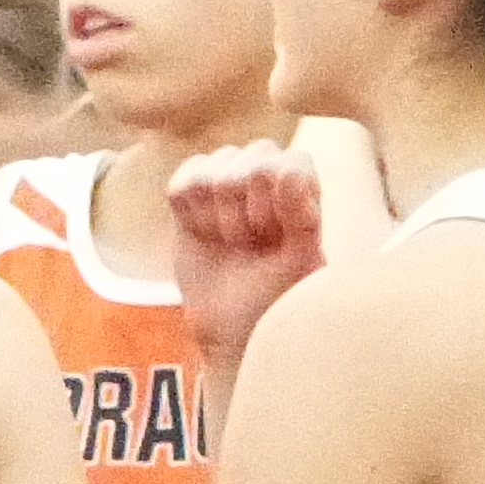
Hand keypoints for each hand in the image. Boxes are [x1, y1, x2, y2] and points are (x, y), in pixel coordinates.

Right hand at [167, 142, 327, 368]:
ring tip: (226, 242)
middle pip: (251, 160)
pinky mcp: (190, 195)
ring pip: (212, 171)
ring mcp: (226, 180)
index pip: (289, 162)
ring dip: (215, 216)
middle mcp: (266, 174)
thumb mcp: (302, 263)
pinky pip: (181, 185)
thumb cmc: (276, 294)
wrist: (231, 323)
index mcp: (302, 186)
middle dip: (245, 211)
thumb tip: (286, 172)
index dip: (276, 201)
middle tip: (248, 244)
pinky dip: (188, 213)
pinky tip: (201, 234)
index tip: (273, 237)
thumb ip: (303, 216)